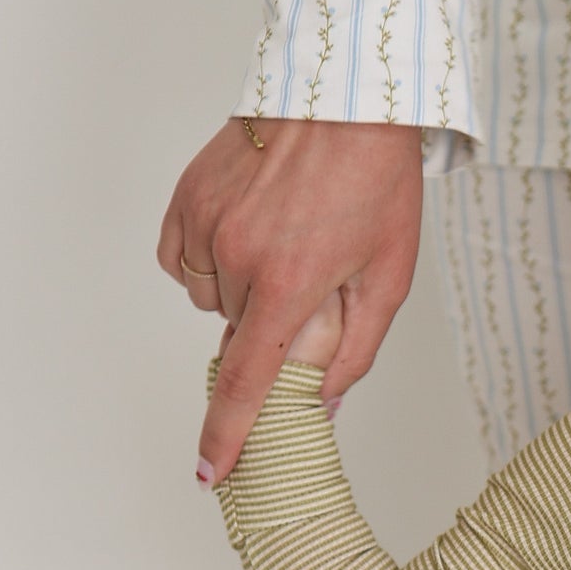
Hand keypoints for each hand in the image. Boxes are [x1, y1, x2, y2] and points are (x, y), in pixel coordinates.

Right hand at [158, 118, 424, 482]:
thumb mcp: (389, 276)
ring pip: (207, 298)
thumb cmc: (378, 183)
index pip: (245, 380)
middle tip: (310, 274)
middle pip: (237, 333)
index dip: (225, 434)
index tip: (208, 473)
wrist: (346, 96)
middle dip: (268, 323)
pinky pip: (182, 259)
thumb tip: (324, 407)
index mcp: (289, 284)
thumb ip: (355, 350)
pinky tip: (247, 231)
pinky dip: (208, 259)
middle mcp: (237, 256)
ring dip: (239, 290)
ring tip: (284, 242)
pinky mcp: (186, 196)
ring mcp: (205, 222)